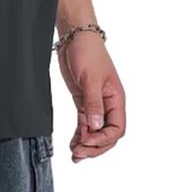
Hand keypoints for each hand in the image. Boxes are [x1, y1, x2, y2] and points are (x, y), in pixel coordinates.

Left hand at [56, 31, 125, 161]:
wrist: (75, 36)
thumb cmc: (88, 52)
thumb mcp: (90, 79)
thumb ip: (93, 104)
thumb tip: (95, 127)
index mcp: (116, 98)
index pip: (116, 129)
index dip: (104, 140)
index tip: (88, 142)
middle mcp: (108, 104)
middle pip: (106, 134)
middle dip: (94, 146)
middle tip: (79, 154)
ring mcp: (95, 103)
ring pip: (94, 131)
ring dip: (86, 144)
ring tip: (75, 155)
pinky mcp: (83, 100)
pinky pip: (84, 123)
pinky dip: (80, 134)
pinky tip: (73, 143)